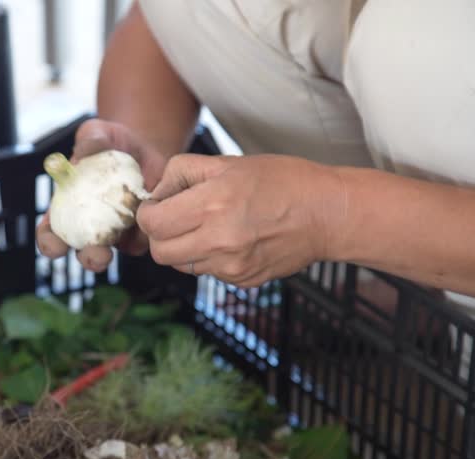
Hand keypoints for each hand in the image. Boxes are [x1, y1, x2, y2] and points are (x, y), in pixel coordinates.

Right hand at [35, 119, 166, 271]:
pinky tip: (151, 217)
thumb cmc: (112, 141)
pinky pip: (144, 241)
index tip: (55, 243)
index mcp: (68, 208)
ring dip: (122, 253)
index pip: (52, 233)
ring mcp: (117, 232)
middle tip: (97, 252)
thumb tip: (83, 151)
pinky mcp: (142, 232)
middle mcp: (90, 226)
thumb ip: (90, 138)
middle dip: (88, 258)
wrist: (147, 147)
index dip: (50, 243)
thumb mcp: (98, 132)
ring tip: (123, 242)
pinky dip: (146, 234)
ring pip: (117, 253)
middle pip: (84, 253)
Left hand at [136, 153, 344, 286]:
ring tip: (206, 226)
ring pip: (181, 265)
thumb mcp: (226, 162)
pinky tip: (230, 239)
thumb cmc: (279, 181)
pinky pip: (208, 273)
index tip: (156, 206)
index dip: (147, 214)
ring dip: (183, 247)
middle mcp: (220, 241)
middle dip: (159, 235)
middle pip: (160, 252)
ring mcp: (232, 266)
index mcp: (212, 205)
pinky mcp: (243, 281)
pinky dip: (208, 258)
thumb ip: (181, 173)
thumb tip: (155, 194)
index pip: (153, 224)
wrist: (327, 214)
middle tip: (173, 218)